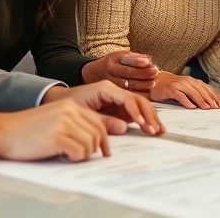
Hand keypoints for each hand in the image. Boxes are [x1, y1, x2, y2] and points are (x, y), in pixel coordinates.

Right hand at [0, 100, 110, 161]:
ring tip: (70, 156)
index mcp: (70, 105)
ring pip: (90, 144)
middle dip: (96, 148)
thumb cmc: (24, 129)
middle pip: (98, 133)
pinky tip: (64, 157)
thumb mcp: (53, 118)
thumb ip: (72, 123)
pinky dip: (75, 158)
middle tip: (88, 157)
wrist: (3, 130)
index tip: (104, 150)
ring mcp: (64, 123)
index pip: (98, 122)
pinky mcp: (57, 137)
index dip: (104, 139)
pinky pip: (79, 152)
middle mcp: (69, 111)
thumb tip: (92, 139)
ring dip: (83, 154)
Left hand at [43, 81, 164, 135]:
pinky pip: (136, 111)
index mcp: (106, 88)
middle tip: (155, 130)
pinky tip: (152, 128)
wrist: (60, 102)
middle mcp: (115, 91)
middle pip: (138, 100)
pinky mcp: (119, 106)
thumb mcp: (84, 114)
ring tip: (159, 130)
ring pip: (140, 105)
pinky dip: (145, 119)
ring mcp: (119, 98)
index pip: (127, 99)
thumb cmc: (68, 105)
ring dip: (151, 117)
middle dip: (149, 115)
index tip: (143, 125)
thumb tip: (124, 127)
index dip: (136, 112)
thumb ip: (104, 121)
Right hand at [81, 51, 159, 90]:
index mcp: (113, 61)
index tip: (149, 62)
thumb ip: (134, 57)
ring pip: (129, 86)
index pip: (127, 62)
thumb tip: (148, 60)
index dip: (138, 62)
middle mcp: (111, 73)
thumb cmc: (113, 63)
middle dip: (144, 74)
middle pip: (129, 74)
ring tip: (153, 82)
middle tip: (155, 72)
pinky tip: (147, 90)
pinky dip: (139, 93)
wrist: (95, 74)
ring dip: (143, 84)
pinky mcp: (114, 94)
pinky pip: (128, 95)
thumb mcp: (120, 55)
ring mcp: (112, 84)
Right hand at [149, 72, 219, 108]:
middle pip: (202, 90)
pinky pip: (180, 95)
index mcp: (191, 81)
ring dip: (201, 100)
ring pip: (193, 92)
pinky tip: (192, 107)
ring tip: (207, 108)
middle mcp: (186, 81)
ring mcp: (178, 84)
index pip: (206, 88)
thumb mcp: (184, 88)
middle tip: (216, 108)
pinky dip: (187, 101)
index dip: (214, 96)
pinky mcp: (170, 89)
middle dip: (210, 99)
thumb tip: (206, 103)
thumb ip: (194, 93)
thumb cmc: (169, 86)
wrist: (154, 80)